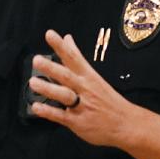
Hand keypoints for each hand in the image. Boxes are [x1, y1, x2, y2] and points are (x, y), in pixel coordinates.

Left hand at [29, 30, 133, 146]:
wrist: (126, 123)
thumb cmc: (108, 99)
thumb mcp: (95, 76)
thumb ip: (77, 59)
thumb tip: (67, 39)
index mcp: (89, 77)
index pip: (74, 58)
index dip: (61, 46)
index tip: (50, 35)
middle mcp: (85, 89)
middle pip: (67, 76)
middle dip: (52, 68)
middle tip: (37, 60)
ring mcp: (82, 106)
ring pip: (64, 95)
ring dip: (48, 89)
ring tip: (33, 82)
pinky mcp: (77, 122)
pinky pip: (61, 116)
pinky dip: (48, 112)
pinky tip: (36, 107)